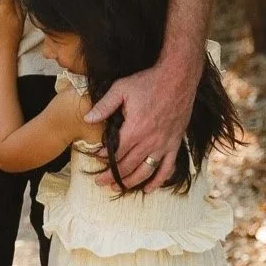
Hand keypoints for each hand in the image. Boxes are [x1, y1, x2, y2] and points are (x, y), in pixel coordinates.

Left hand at [85, 60, 197, 189]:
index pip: (115, 153)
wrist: (178, 77)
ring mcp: (163, 144)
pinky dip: (158, 181)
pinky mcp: (175, 143)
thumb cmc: (148, 82)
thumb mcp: (121, 89)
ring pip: (145, 171)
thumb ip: (104, 106)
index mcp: (134, 130)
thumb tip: (87, 119)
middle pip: (127, 166)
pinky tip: (148, 189)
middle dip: (111, 176)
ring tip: (117, 188)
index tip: (95, 158)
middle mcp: (149, 142)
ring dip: (130, 182)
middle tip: (100, 181)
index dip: (103, 158)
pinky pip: (167, 168)